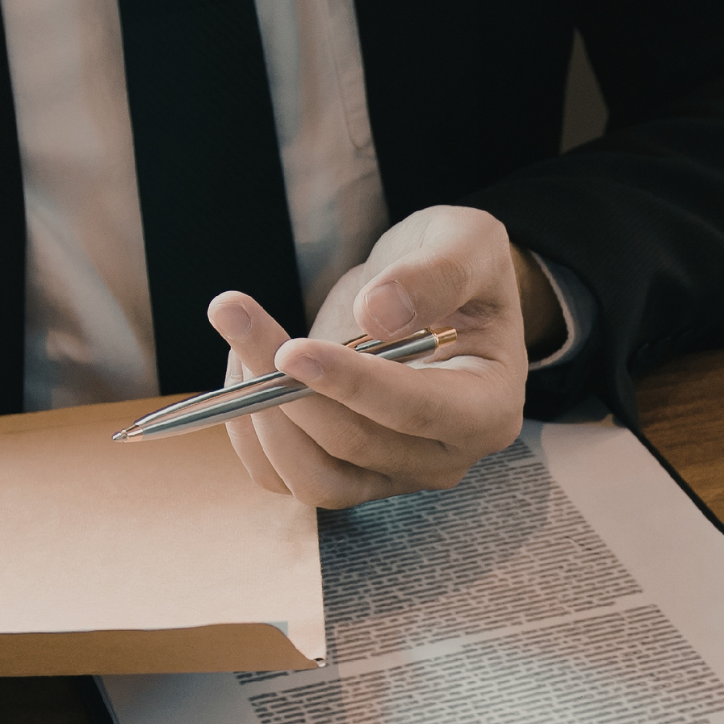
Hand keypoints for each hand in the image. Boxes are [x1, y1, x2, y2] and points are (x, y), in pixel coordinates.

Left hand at [206, 205, 560, 508]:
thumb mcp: (468, 244)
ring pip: (313, 479)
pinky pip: (284, 476)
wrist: (436, 299)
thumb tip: (376, 315)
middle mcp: (444, 458)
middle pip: (354, 446)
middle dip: (286, 386)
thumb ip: (435, 273)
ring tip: (239, 336)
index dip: (352, 385)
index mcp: (489, 408)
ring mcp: (392, 476)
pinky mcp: (347, 477)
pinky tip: (244, 363)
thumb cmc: (460, 271)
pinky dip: (251, 429)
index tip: (291, 349)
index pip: (417, 411)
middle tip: (234, 312)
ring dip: (260, 415)